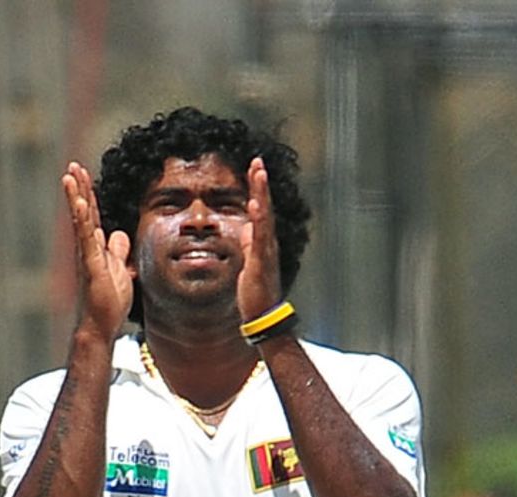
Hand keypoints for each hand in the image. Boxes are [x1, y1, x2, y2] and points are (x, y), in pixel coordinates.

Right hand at [62, 163, 132, 340]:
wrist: (101, 325)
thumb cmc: (108, 301)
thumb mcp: (120, 270)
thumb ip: (117, 251)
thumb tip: (118, 233)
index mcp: (97, 248)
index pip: (93, 216)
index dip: (90, 195)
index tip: (84, 173)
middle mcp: (88, 248)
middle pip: (84, 213)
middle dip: (80, 189)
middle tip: (74, 165)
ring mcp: (87, 256)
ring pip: (81, 222)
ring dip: (76, 198)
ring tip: (70, 176)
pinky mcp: (91, 266)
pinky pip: (86, 239)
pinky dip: (82, 220)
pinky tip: (80, 203)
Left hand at [237, 156, 283, 322]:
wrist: (263, 316)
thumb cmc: (256, 292)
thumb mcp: (249, 261)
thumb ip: (250, 243)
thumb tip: (247, 228)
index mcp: (264, 243)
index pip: (261, 210)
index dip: (257, 189)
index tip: (254, 168)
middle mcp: (268, 244)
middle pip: (265, 207)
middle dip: (261, 184)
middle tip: (257, 161)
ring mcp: (266, 252)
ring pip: (265, 217)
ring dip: (261, 194)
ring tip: (258, 173)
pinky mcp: (260, 262)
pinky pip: (260, 237)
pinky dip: (258, 220)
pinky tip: (255, 204)